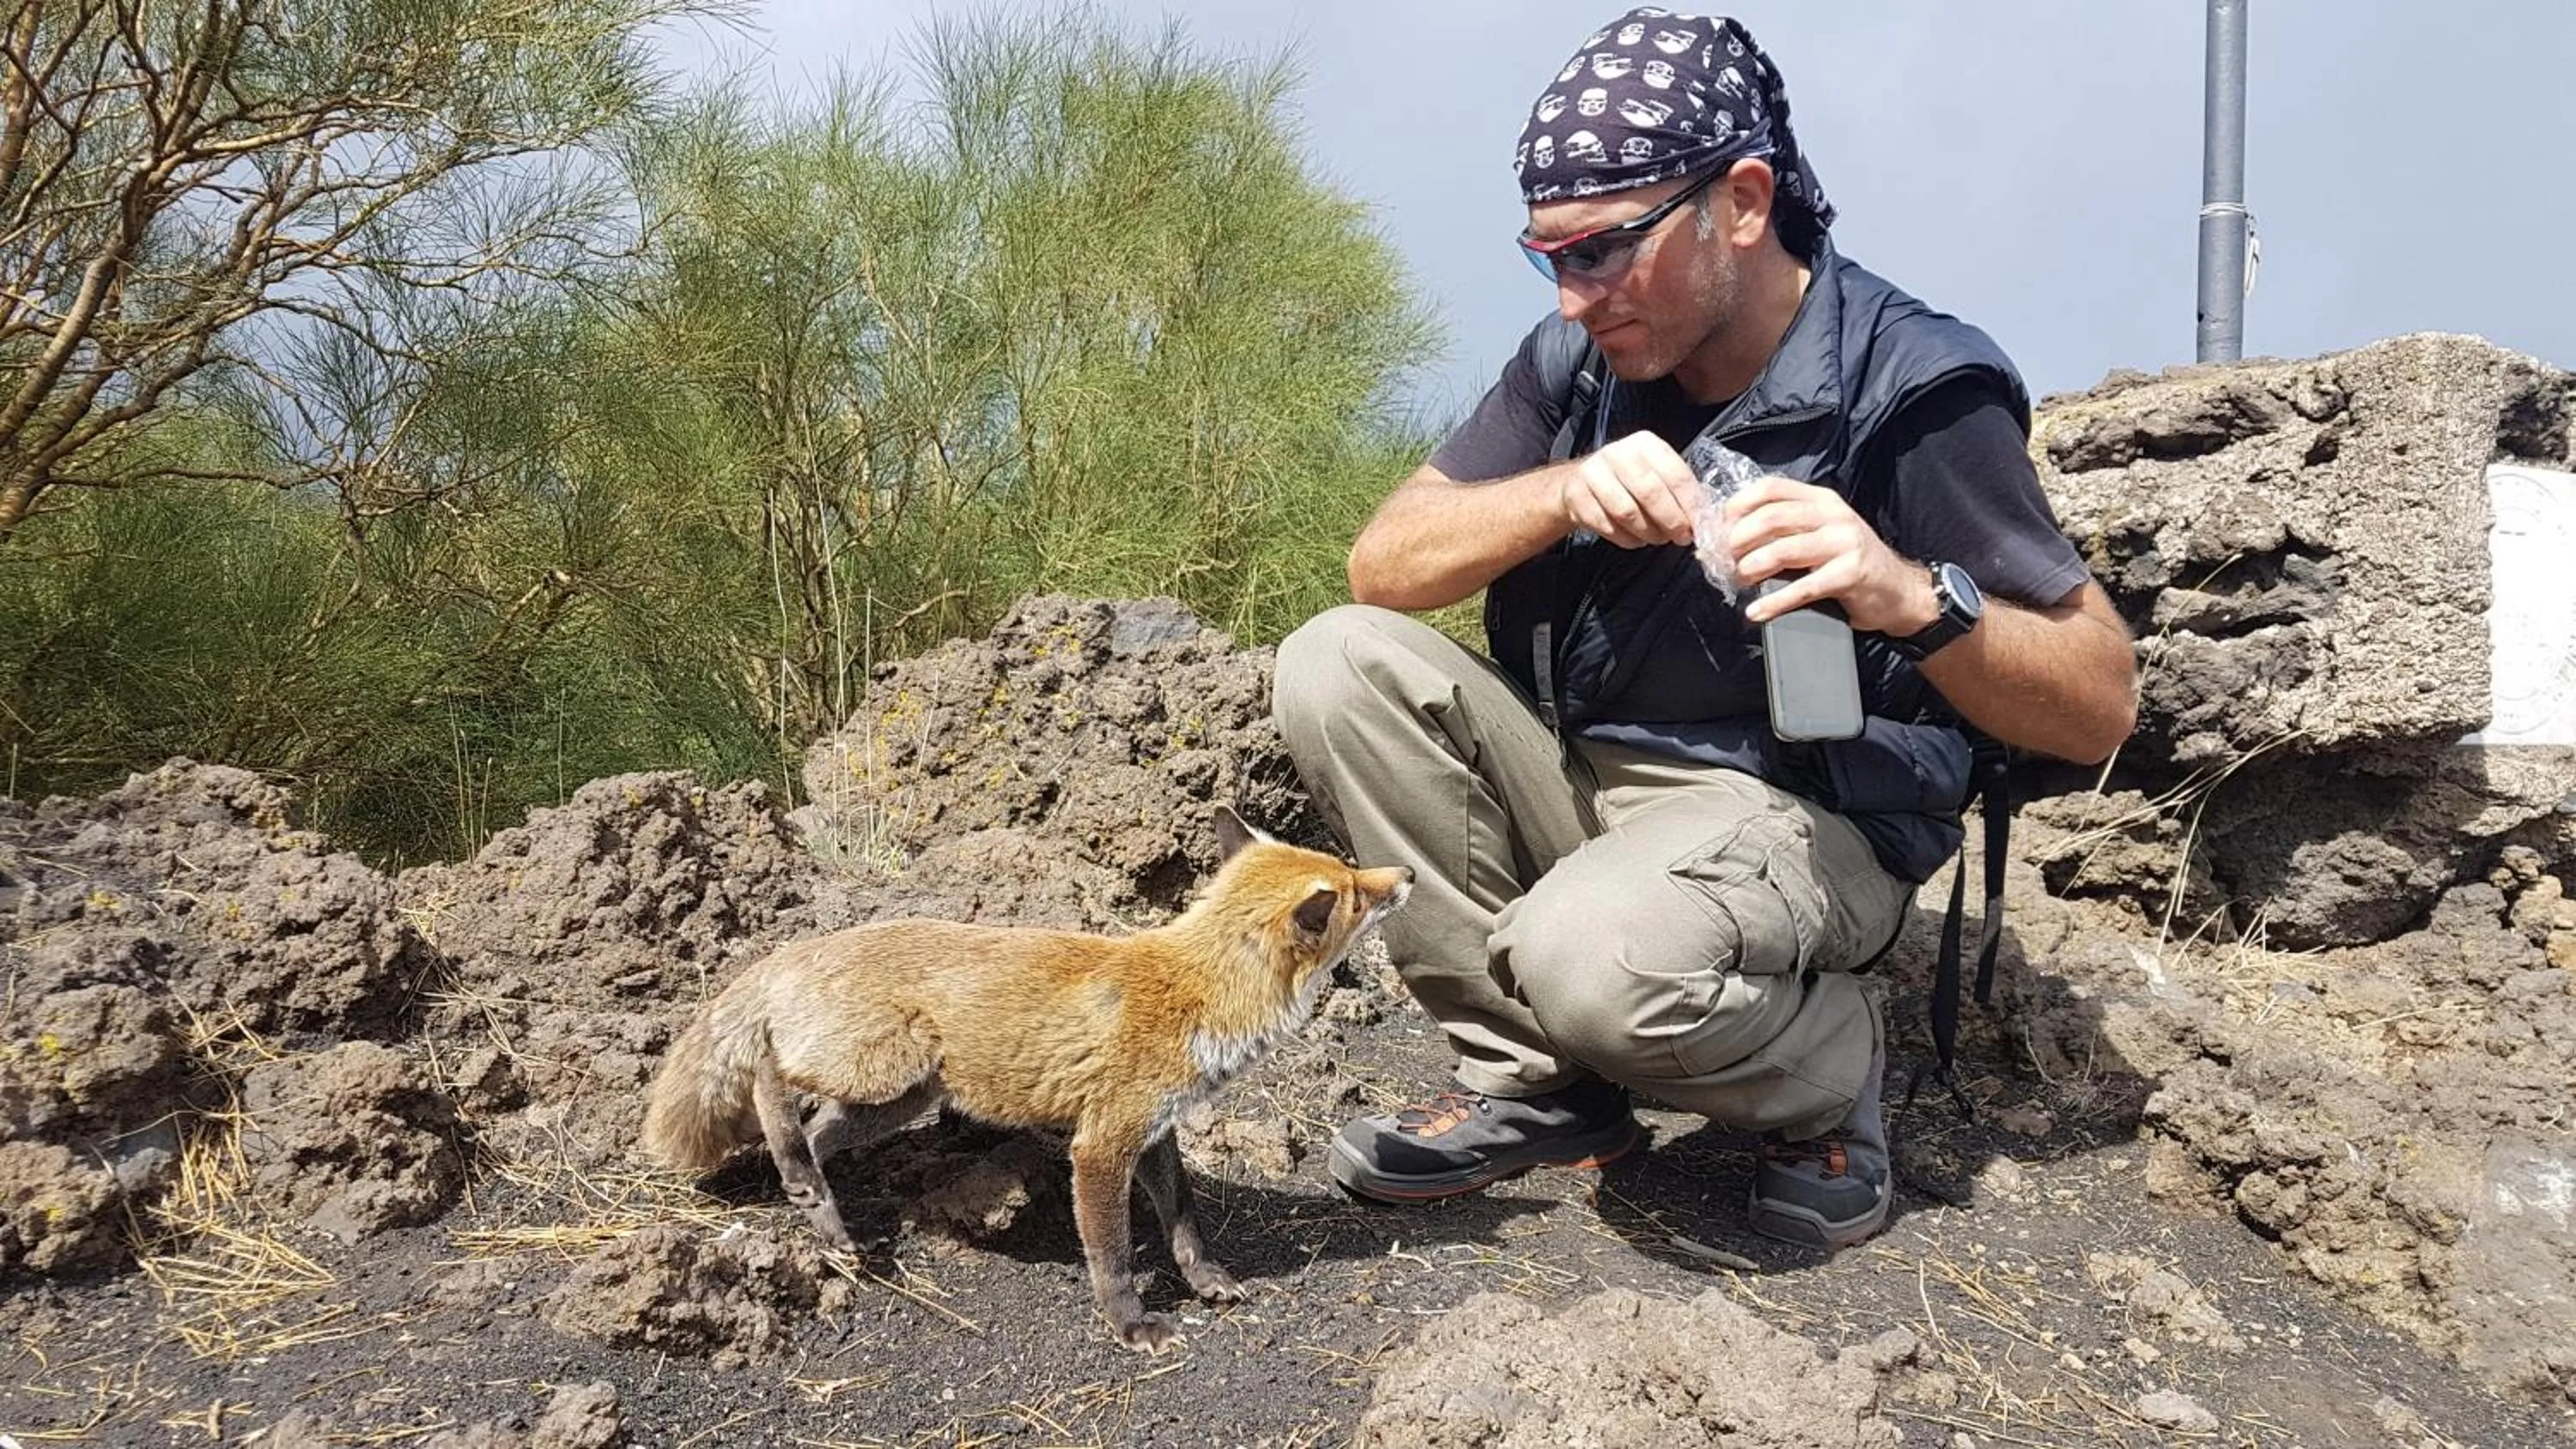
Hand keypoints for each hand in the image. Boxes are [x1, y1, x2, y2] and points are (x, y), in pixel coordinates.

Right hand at [1557, 432, 1699, 548]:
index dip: (1689, 503)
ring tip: (1657, 538)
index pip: (1674, 474)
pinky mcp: (1577, 496)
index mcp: (1645, 444)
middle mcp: (1618, 453)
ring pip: (1627, 512)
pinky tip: (1634, 538)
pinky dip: (1626, 538)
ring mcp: (1594, 473)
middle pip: (1650, 493)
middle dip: (1670, 520)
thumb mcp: (1653, 473)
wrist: (1579, 482)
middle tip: (1680, 537)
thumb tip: (1700, 518)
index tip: (1697, 525)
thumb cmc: (1626, 480)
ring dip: (1647, 532)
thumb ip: (1676, 489)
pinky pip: (1608, 526)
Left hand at [1723, 476, 1936, 634]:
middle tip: (1726, 560)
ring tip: (1741, 580)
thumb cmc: (1850, 563)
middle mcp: (1832, 515)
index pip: (1771, 489)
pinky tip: (1756, 611)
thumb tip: (1730, 540)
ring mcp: (1844, 543)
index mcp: (1820, 499)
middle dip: (1739, 540)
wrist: (1900, 591)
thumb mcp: (1821, 533)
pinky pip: (1802, 587)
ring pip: (1783, 549)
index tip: (1720, 528)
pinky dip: (1773, 602)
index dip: (1738, 506)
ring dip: (1752, 567)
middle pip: (1771, 517)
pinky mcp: (1850, 574)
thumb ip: (1785, 529)